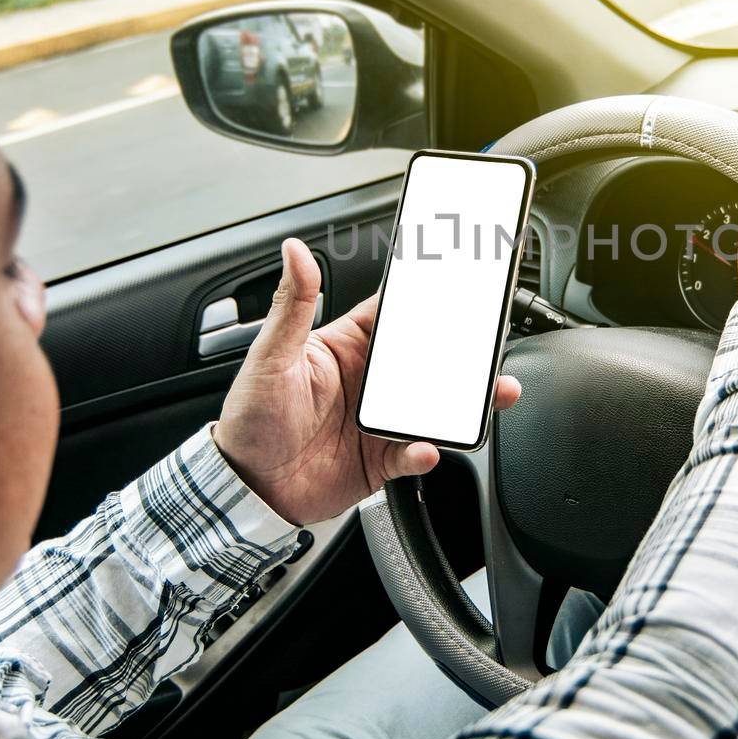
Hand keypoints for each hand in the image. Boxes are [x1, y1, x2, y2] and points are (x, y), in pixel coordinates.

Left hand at [214, 238, 521, 525]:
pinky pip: (414, 453)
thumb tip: (294, 251)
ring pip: (435, 406)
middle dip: (464, 353)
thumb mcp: (270, 356)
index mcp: (348, 348)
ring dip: (465, 401)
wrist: (245, 487)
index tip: (461, 284)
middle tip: (491, 344)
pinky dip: (425, 452)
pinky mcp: (381, 459)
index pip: (395, 315)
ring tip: (492, 393)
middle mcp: (370, 382)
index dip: (427, 300)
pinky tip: (426, 447)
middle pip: (429, 360)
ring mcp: (379, 420)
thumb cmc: (250, 418)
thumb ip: (292, 305)